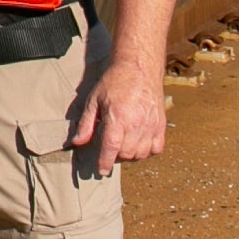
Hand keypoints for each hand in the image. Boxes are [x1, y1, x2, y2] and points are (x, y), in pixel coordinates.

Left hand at [69, 52, 169, 175]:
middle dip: (116, 156)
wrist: (139, 67)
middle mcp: (136, 123)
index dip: (105, 163)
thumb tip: (77, 142)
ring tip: (123, 145)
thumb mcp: (94, 100)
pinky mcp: (161, 124)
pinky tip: (138, 143)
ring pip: (141, 154)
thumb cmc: (114, 81)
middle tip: (110, 148)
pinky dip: (147, 151)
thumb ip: (86, 123)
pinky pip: (156, 148)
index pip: (111, 148)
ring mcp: (151, 125)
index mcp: (118, 117)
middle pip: (126, 154)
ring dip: (130, 155)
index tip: (101, 170)